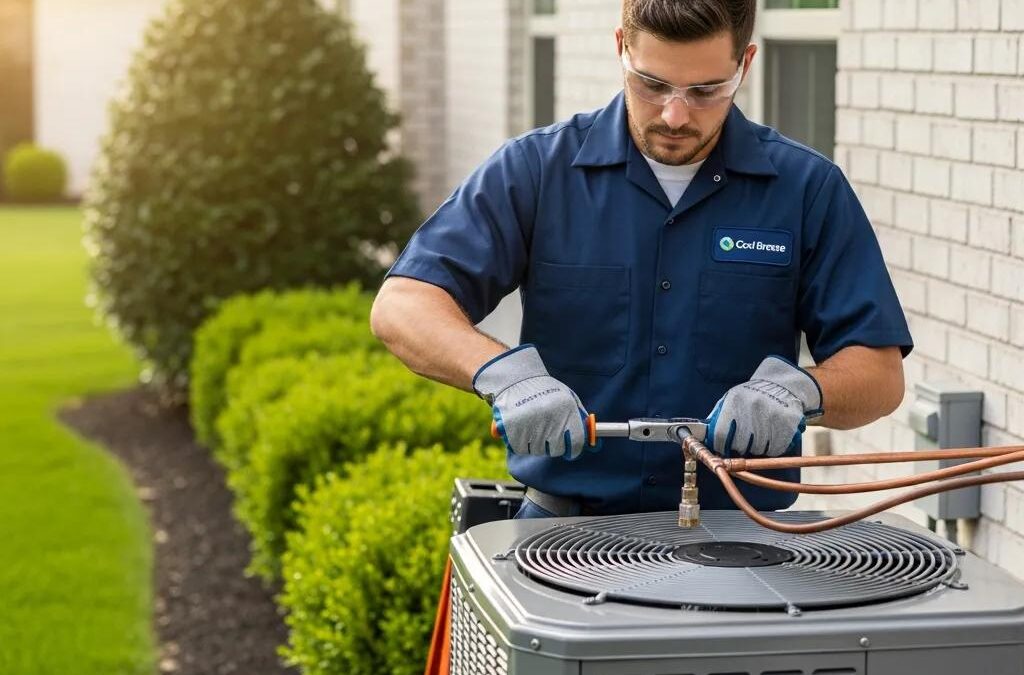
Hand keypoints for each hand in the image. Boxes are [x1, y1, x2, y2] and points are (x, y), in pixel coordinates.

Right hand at [473, 344, 589, 459]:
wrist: (517, 378)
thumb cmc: (547, 390)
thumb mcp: (569, 399)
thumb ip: (580, 419)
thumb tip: (594, 444)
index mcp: (567, 411)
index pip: (576, 443)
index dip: (574, 450)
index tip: (570, 450)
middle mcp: (550, 419)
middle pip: (556, 450)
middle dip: (553, 446)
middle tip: (548, 434)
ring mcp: (531, 425)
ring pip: (538, 451)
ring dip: (537, 444)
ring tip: (533, 426)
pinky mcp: (512, 429)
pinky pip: (521, 449)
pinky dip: (521, 444)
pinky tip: (522, 429)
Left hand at [705, 356, 823, 456]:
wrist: (783, 387)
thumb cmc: (753, 395)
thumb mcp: (732, 398)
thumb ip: (719, 415)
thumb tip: (705, 436)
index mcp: (735, 402)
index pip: (720, 434)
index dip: (719, 446)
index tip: (721, 449)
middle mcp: (752, 410)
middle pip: (738, 444)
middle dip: (738, 447)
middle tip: (742, 442)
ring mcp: (770, 418)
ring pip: (756, 449)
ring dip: (755, 448)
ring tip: (759, 435)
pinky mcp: (786, 426)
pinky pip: (773, 449)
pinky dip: (770, 448)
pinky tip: (770, 437)